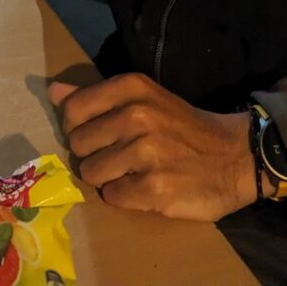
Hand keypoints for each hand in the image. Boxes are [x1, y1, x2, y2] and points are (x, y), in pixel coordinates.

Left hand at [48, 73, 257, 220]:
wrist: (233, 155)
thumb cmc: (181, 125)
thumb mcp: (142, 98)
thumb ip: (95, 95)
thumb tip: (53, 91)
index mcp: (132, 88)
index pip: (73, 110)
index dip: (79, 127)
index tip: (98, 132)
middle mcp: (137, 115)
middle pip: (78, 144)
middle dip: (94, 154)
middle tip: (121, 153)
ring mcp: (145, 153)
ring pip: (91, 173)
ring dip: (108, 177)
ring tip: (134, 170)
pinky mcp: (154, 189)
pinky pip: (112, 197)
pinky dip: (125, 196)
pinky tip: (146, 186)